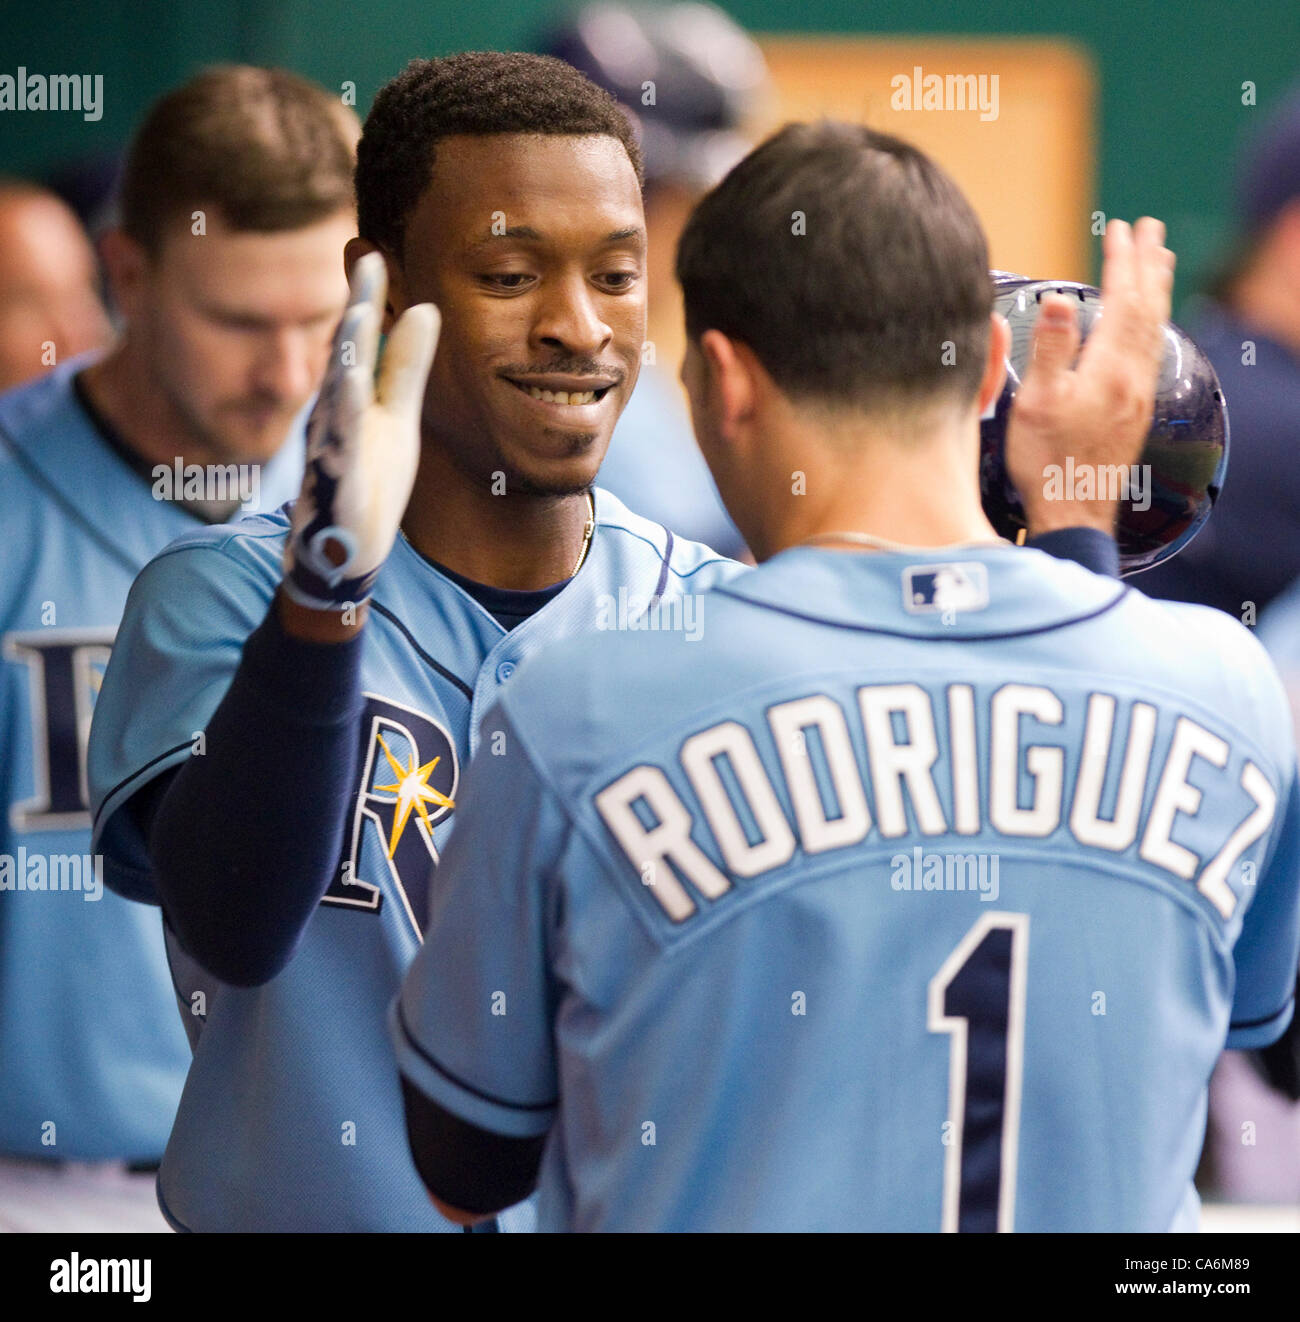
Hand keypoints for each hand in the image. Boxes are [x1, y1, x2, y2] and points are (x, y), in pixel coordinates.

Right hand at [281, 251, 439, 629]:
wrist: (346, 553)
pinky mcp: (337, 487)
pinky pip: (338, 452)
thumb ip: (405, 368)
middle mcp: (333, 416)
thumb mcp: (396, 419)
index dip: (367, 297)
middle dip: (356, 309)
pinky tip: (351, 398)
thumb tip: (422, 309)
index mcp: (350, 396)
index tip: (374, 249)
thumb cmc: (369, 480)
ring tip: (360, 315)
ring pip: (337, 398)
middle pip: (346, 356)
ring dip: (347, 358)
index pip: (359, 340)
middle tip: (367, 256)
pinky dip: (344, 425)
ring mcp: (332, 450)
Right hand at [1007, 218, 1174, 536]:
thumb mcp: (1036, 404)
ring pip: (1155, 330)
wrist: (1072, 512)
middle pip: (1148, 309)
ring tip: (1161, 261)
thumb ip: (1051, 348)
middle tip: (1151, 229)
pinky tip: (1150, 323)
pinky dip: (1154, 323)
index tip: (1121, 228)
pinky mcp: (1134, 413)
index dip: (1122, 262)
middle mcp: (1133, 379)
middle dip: (1148, 265)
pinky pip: (1152, 352)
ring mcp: (1137, 397)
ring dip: (1158, 291)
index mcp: (1109, 370)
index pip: (1122, 301)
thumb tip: (1061, 297)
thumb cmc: (1047, 463)